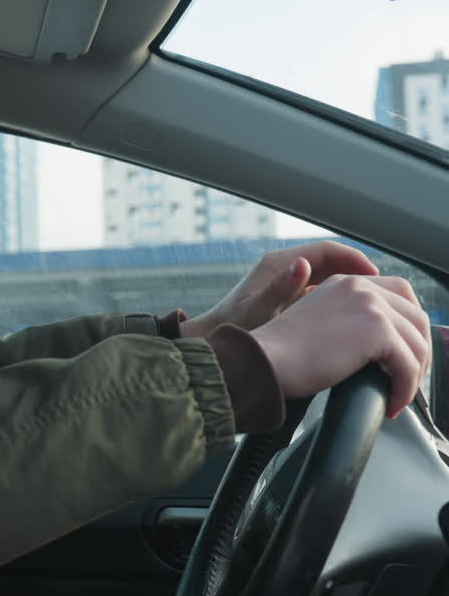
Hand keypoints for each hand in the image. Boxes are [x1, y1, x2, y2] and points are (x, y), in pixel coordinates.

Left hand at [180, 241, 378, 337]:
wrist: (212, 344)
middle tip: (384, 294)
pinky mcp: (290, 300)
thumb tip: (302, 265)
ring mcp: (289, 284)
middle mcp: (286, 270)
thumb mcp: (257, 311)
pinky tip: (353, 321)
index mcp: (280, 264)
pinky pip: (323, 294)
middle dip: (359, 276)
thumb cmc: (232, 329)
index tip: (376, 277)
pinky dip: (339, 302)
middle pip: (333, 264)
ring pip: (330, 280)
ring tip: (374, 308)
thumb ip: (280, 290)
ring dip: (351, 290)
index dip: (355, 260)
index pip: (328, 250)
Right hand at [249, 274, 430, 418]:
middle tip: (407, 378)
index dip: (409, 324)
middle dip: (419, 350)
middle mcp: (360, 287)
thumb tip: (377, 347)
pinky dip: (405, 389)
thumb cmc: (281, 354)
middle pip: (416, 316)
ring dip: (414, 374)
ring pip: (417, 342)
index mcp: (345, 283)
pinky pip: (408, 365)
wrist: (263, 360)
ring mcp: (370, 306)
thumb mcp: (318, 323)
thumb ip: (346, 321)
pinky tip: (392, 403)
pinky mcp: (376, 330)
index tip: (405, 351)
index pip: (400, 293)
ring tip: (398, 396)